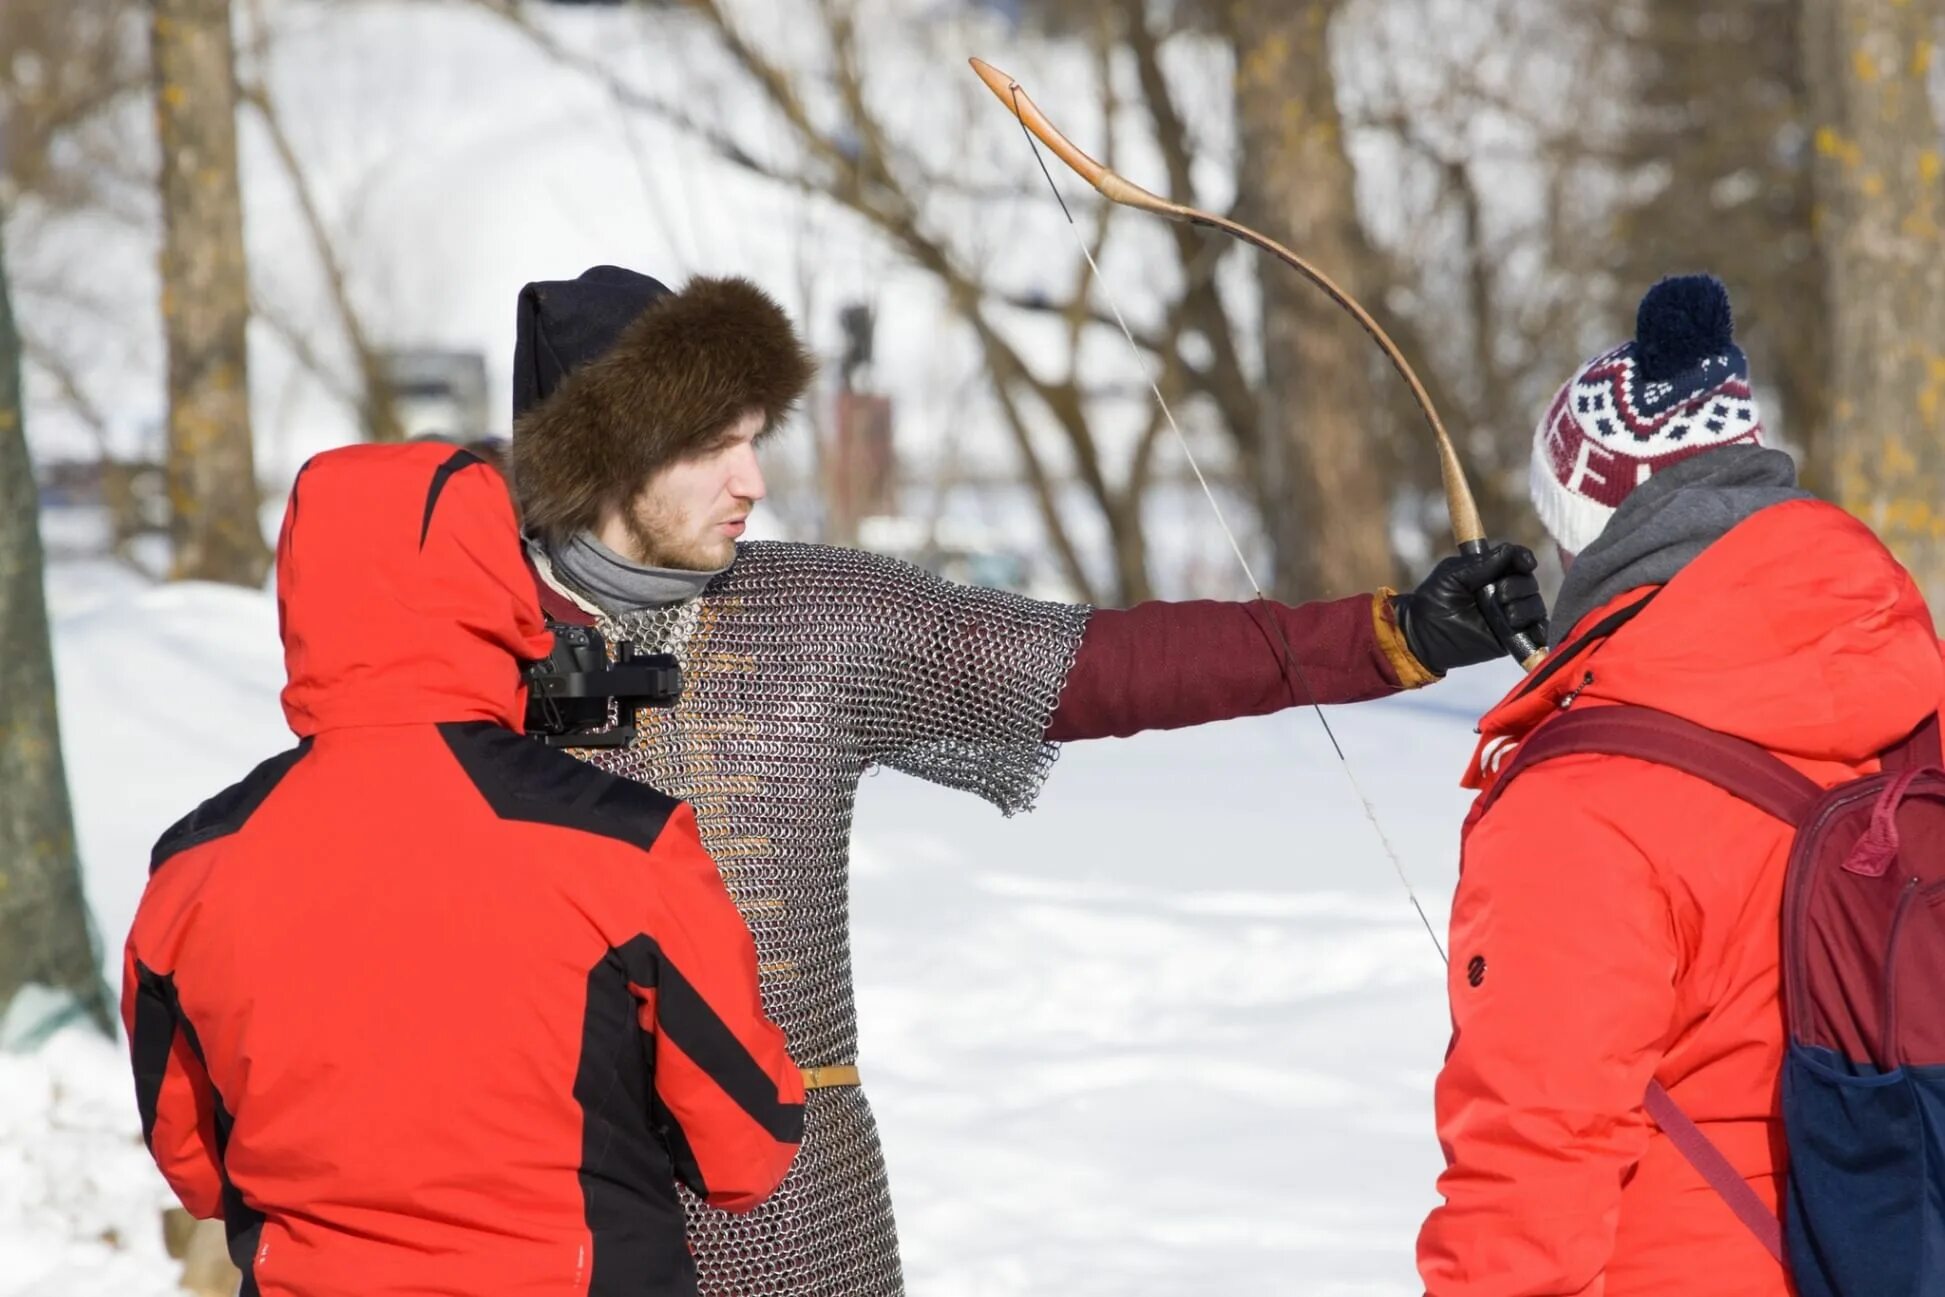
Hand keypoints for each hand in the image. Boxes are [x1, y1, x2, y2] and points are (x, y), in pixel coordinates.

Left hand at [1392, 543, 1547, 674]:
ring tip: (1507, 616)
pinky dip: (1539, 629)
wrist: (1423, 636)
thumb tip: (1512, 551)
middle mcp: (1504, 591)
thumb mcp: (1453, 575)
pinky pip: (1537, 631)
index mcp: (1490, 572)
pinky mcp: (1512, 637)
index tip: (1525, 562)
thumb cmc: (1433, 601)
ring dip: (1525, 607)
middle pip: (1529, 582)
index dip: (1524, 559)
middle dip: (1518, 586)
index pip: (1517, 560)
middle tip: (1499, 596)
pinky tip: (1525, 628)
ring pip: (1535, 605)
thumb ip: (1482, 564)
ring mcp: (1510, 615)